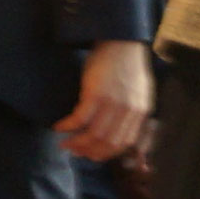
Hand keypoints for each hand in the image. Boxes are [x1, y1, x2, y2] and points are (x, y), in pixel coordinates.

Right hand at [54, 38, 155, 164]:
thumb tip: (116, 131)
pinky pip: (79, 119)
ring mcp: (114, 103)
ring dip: (76, 143)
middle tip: (75, 152)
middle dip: (89, 152)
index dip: (106, 153)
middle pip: (108, 143)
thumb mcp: (138, 93)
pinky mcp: (96, 94)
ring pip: (94, 135)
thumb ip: (131, 112)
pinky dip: (67, 126)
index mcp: (141, 112)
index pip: (124, 143)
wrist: (122, 43)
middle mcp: (129, 111)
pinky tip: (58, 127)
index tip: (91, 155)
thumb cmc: (126, 68)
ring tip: (64, 143)